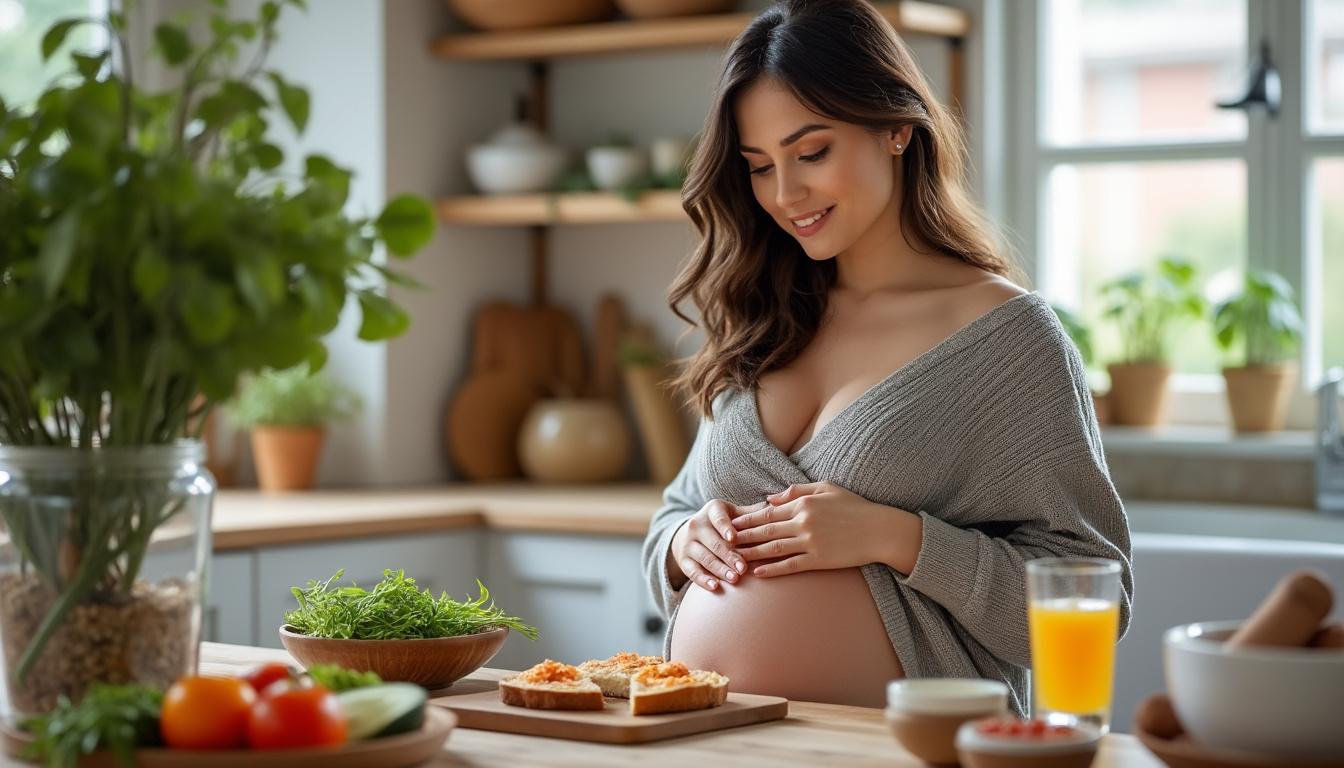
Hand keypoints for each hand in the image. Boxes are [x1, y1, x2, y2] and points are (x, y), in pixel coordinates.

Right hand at [670, 499, 765, 591]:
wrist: (692, 533)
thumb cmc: (724, 523)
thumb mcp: (735, 513)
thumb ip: (753, 513)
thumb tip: (778, 507)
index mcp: (712, 509)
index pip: (718, 518)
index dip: (725, 528)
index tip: (734, 538)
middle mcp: (696, 524)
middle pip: (714, 542)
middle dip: (729, 556)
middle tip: (743, 568)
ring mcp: (688, 543)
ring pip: (704, 558)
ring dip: (719, 569)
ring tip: (734, 579)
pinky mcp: (683, 560)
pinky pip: (692, 571)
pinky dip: (703, 580)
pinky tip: (715, 587)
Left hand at [731, 482, 914, 576]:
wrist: (880, 530)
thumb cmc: (855, 507)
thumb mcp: (827, 488)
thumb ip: (797, 491)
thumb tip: (770, 497)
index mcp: (804, 503)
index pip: (767, 511)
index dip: (747, 518)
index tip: (730, 522)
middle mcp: (804, 522)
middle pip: (765, 530)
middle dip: (742, 536)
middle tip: (722, 541)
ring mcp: (811, 542)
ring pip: (773, 548)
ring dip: (751, 553)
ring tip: (733, 558)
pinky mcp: (819, 560)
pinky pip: (791, 566)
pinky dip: (773, 569)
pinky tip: (758, 573)